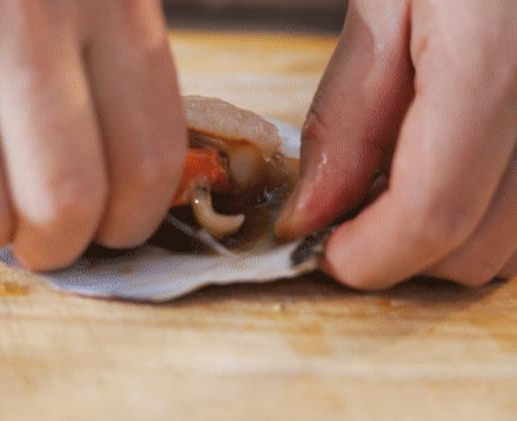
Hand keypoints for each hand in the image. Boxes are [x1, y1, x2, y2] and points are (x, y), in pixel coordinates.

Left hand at [277, 0, 516, 287]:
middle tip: (344, 208)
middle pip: (471, 249)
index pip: (432, 211)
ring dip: (435, 238)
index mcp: (490, 61)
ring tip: (392, 179)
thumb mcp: (385, 1)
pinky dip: (477, 217)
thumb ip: (350, 112)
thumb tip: (314, 214)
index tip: (319, 250)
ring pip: (507, 250)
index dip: (367, 254)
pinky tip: (439, 167)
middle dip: (393, 249)